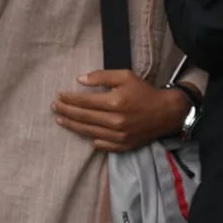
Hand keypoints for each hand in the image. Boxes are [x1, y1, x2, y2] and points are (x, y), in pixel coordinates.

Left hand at [52, 70, 189, 151]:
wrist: (168, 112)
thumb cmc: (145, 92)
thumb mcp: (125, 76)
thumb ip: (101, 76)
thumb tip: (79, 80)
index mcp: (114, 103)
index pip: (83, 102)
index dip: (68, 99)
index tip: (58, 96)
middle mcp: (115, 121)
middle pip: (82, 117)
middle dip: (65, 112)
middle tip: (54, 108)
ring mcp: (119, 136)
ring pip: (88, 132)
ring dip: (72, 126)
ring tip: (60, 120)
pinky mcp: (124, 146)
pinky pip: (102, 145)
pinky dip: (91, 140)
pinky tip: (83, 135)